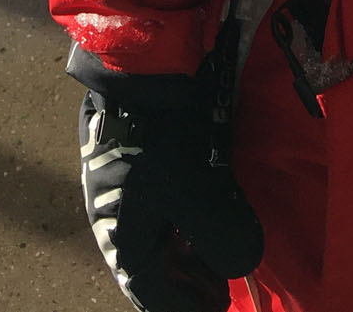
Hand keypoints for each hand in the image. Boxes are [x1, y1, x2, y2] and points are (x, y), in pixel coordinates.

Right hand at [69, 44, 263, 310]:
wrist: (143, 65)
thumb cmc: (167, 132)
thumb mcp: (201, 189)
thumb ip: (223, 238)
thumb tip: (241, 265)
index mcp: (121, 239)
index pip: (155, 297)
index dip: (189, 307)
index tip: (220, 307)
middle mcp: (111, 219)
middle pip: (154, 268)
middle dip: (189, 281)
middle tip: (223, 285)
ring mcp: (117, 188)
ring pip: (155, 236)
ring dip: (187, 249)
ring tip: (219, 250)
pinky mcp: (130, 160)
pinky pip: (156, 206)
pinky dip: (181, 218)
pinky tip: (204, 208)